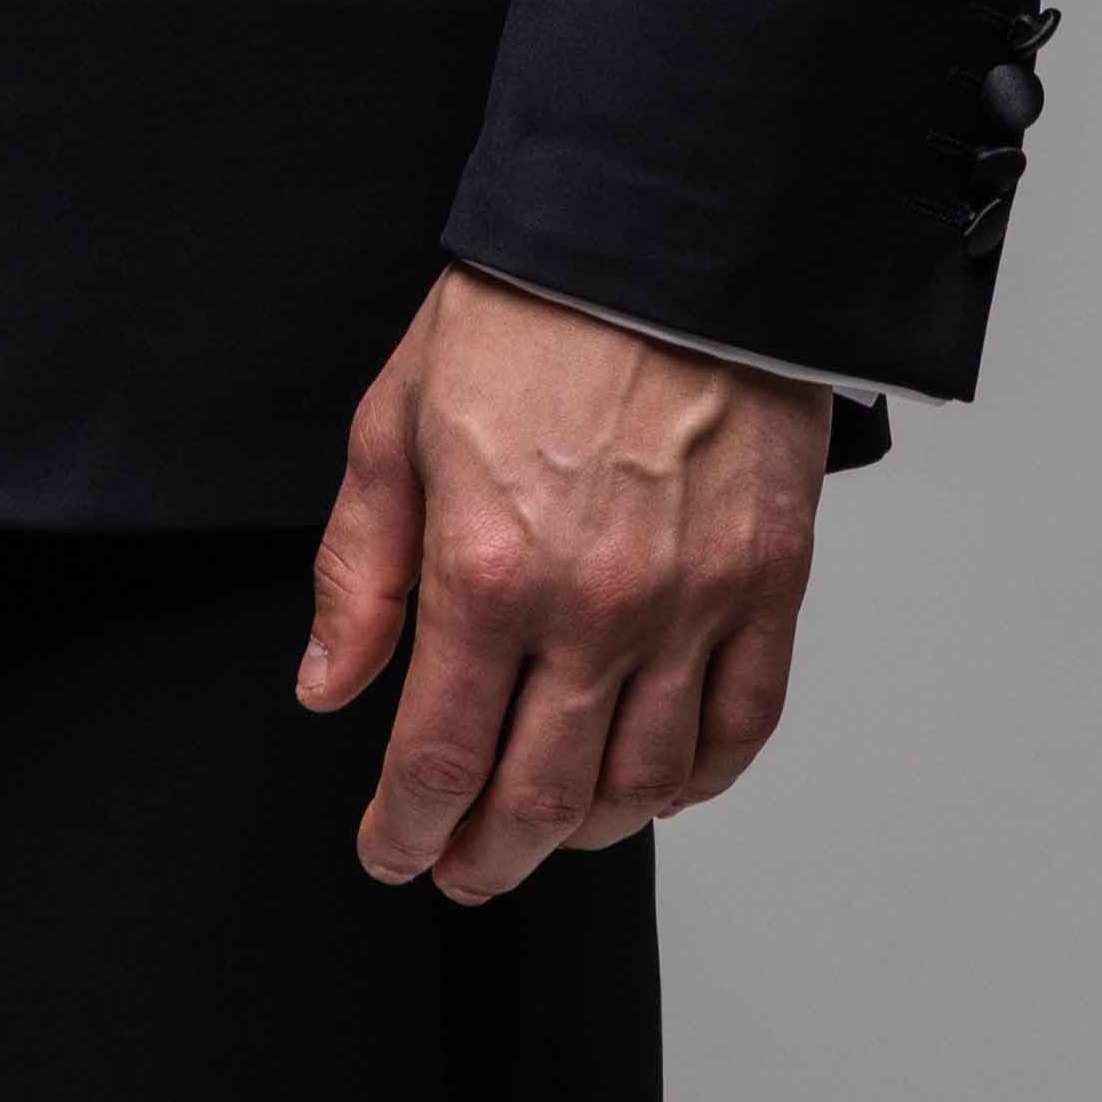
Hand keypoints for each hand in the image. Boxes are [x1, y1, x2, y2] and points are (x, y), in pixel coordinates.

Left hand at [299, 265, 830, 902]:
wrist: (662, 233)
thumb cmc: (529, 310)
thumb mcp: (396, 422)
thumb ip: (362, 569)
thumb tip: (331, 683)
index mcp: (487, 568)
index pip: (439, 757)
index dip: (407, 828)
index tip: (391, 848)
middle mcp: (593, 607)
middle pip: (538, 798)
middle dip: (485, 856)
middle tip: (460, 867)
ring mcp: (692, 602)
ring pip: (642, 783)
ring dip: (586, 832)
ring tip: (549, 830)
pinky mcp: (769, 582)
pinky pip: (742, 726)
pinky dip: (698, 780)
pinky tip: (659, 785)